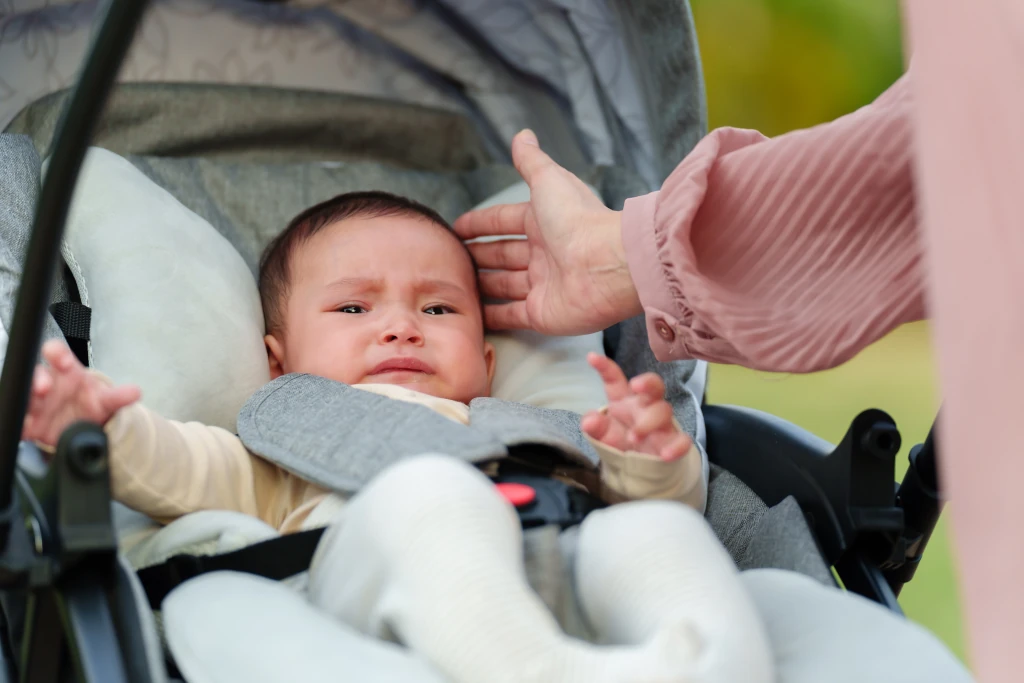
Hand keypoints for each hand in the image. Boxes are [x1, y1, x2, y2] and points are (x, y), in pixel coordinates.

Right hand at [22, 340, 140, 447]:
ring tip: (34, 406)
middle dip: (38, 379)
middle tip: (44, 387)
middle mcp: (48, 383)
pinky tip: (27, 427)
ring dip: (27, 399)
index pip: (57, 353)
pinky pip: (20, 419)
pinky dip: (21, 423)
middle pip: (36, 374)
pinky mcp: (30, 421)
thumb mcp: (106, 399)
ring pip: (25, 395)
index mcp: (66, 371)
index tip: (63, 360)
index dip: (57, 353)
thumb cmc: (90, 402)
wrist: (84, 424)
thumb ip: (119, 396)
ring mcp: (37, 402)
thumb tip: (136, 392)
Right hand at [453, 130, 642, 334]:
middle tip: (449, 258)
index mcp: (543, 222)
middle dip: (476, 255)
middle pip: (501, 254)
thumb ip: (532, 162)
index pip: (503, 220)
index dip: (480, 223)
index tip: (456, 228)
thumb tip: (523, 135)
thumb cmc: (579, 220)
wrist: (607, 265)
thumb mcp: (549, 181)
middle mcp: (542, 253)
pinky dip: (492, 316)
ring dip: (482, 285)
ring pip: (503, 285)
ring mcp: (541, 285)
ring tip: (453, 285)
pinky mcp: (541, 313)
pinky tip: (471, 314)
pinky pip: (510, 315)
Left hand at [580, 353, 691, 460]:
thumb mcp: (603, 435)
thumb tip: (590, 420)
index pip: (615, 381)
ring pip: (664, 411)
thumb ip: (594, 426)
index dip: (606, 368)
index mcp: (624, 401)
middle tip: (635, 386)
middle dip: (647, 382)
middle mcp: (645, 407)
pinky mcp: (674, 442)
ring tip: (633, 438)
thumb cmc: (622, 442)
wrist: (642, 468)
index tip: (592, 358)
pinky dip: (676, 447)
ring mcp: (662, 424)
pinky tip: (665, 455)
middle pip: (654, 386)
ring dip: (648, 423)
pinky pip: (683, 440)